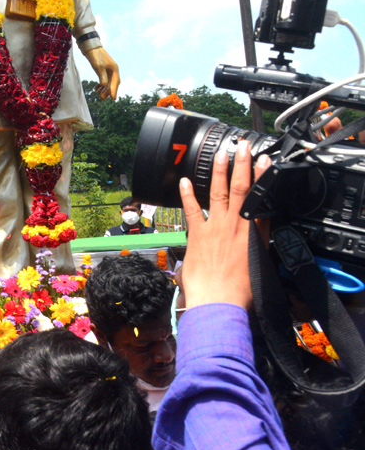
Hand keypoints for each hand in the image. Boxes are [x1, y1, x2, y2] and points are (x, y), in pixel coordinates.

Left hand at [84, 47, 119, 99]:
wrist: (90, 47)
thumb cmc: (95, 56)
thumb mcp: (98, 67)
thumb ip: (102, 76)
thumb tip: (104, 85)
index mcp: (114, 69)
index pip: (116, 82)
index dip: (114, 90)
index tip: (113, 98)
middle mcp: (113, 70)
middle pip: (113, 83)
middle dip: (108, 91)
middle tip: (102, 98)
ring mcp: (108, 70)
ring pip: (108, 82)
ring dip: (104, 89)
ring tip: (98, 94)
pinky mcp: (103, 69)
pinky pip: (104, 79)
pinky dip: (101, 85)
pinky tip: (96, 88)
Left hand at [178, 139, 269, 310]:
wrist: (220, 303)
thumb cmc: (240, 293)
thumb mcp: (260, 268)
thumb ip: (257, 250)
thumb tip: (255, 242)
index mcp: (255, 235)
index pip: (261, 200)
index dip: (263, 178)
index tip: (264, 161)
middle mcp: (237, 227)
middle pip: (241, 189)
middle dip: (243, 165)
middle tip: (243, 146)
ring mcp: (216, 229)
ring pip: (218, 193)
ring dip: (219, 172)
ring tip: (221, 154)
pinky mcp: (198, 235)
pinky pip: (191, 210)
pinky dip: (187, 194)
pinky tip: (183, 180)